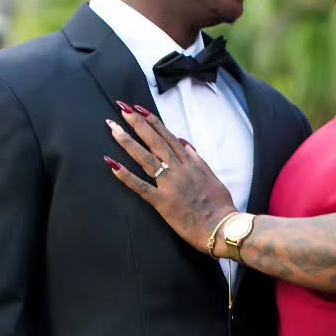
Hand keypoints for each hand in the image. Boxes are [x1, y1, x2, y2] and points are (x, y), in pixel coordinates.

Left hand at [103, 103, 235, 251]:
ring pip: (145, 158)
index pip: (168, 137)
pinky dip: (126, 176)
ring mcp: (170, 184)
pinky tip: (113, 164)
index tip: (139, 109)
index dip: (153, 122)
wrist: (222, 226)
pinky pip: (141, 187)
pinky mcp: (163, 202)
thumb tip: (185, 144)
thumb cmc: (220, 206)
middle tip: (122, 109)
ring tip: (113, 128)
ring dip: (128, 142)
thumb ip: (197, 159)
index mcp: (190, 163)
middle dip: (137, 123)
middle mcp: (178, 169)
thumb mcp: (212, 176)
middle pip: (154, 141)